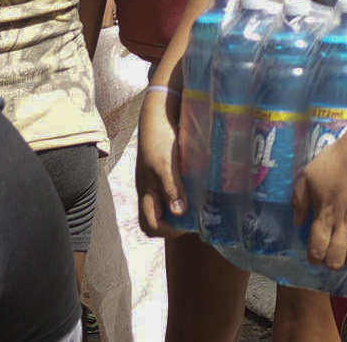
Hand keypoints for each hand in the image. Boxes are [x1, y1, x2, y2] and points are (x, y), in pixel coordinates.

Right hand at [137, 84, 192, 235]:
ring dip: (181, 209)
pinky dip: (184, 194)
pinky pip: (173, 190)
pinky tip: (200, 189)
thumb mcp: (164, 164)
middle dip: (174, 225)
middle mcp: (150, 190)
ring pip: (166, 205)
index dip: (167, 231)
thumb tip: (179, 213)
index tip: (188, 225)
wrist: (158, 113)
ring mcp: (157, 180)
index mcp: (145, 192)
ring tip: (201, 205)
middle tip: (195, 219)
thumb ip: (171, 188)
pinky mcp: (166, 170)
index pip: (150, 225)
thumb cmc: (158, 138)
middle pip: (156, 219)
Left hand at [296, 126, 346, 269]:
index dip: (315, 259)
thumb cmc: (336, 160)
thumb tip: (298, 223)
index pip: (317, 251)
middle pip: (336, 260)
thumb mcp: (308, 176)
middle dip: (332, 262)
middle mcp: (344, 224)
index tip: (316, 255)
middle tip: (334, 252)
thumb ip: (299, 201)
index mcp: (324, 216)